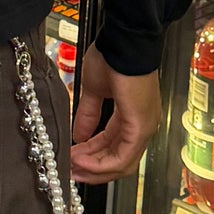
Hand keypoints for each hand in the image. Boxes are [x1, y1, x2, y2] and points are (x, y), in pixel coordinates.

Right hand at [70, 43, 160, 181]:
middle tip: (70, 172)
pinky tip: (81, 160)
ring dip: (93, 168)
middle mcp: (142, 125)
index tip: (72, 160)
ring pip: (120, 163)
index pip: (113, 146)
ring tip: (71, 167)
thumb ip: (88, 115)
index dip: (91, 156)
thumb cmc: (113, 57)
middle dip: (91, 169)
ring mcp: (144, 127)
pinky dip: (100, 163)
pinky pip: (121, 156)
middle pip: (118, 160)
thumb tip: (78, 135)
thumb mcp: (94, 91)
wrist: (123, 41)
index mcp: (133, 116)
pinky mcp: (140, 126)